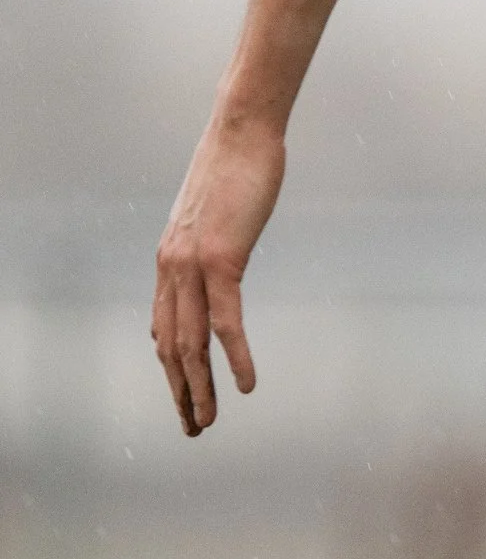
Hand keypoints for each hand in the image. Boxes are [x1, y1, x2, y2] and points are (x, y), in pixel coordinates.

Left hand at [153, 119, 284, 434]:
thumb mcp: (213, 212)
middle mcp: (171, 268)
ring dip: (200, 387)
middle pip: (171, 345)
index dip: (172, 368)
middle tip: (194, 427)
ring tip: (209, 420)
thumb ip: (206, 242)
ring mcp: (192, 265)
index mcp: (169, 259)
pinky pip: (226, 320)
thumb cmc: (235, 164)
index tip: (184, 397)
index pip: (164, 327)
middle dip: (181, 391)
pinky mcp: (222, 259)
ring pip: (191, 342)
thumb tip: (210, 265)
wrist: (240, 131)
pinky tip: (247, 383)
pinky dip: (237, 356)